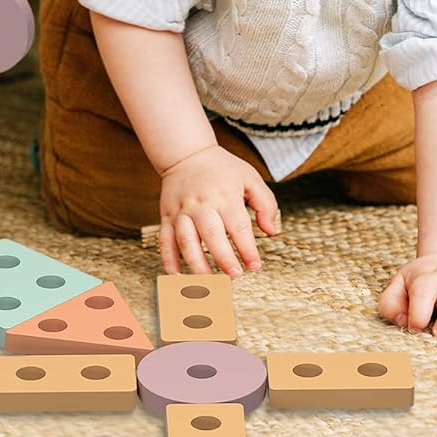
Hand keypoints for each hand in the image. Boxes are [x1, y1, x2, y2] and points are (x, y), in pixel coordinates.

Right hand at [158, 145, 279, 276]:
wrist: (186, 153)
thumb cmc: (222, 168)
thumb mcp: (250, 178)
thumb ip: (265, 204)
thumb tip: (271, 232)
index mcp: (225, 196)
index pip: (238, 227)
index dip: (247, 250)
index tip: (255, 267)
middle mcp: (202, 205)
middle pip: (212, 236)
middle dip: (224, 259)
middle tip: (235, 276)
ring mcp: (182, 211)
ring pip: (186, 241)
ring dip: (196, 265)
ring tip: (208, 283)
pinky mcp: (167, 216)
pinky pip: (165, 241)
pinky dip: (169, 260)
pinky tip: (177, 276)